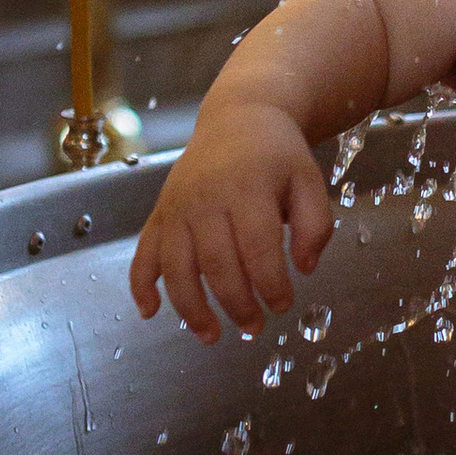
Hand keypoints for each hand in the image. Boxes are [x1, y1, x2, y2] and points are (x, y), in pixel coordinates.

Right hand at [129, 99, 331, 341]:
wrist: (238, 118)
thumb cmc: (277, 155)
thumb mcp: (308, 179)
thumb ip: (315, 223)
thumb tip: (305, 268)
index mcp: (246, 188)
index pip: (257, 247)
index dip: (270, 284)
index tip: (283, 306)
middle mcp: (205, 199)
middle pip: (216, 264)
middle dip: (236, 304)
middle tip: (254, 328)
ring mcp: (176, 207)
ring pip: (176, 267)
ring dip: (191, 308)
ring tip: (211, 336)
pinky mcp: (158, 214)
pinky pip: (143, 253)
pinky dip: (140, 285)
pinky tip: (149, 312)